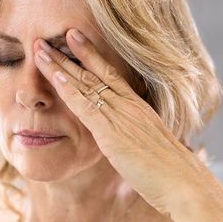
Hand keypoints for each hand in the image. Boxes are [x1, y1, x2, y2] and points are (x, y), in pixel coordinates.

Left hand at [34, 28, 209, 215]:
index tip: (73, 38)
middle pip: (93, 73)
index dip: (90, 55)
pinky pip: (86, 105)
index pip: (110, 75)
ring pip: (85, 83)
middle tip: (45, 38)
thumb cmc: (169, 173)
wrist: (183, 184)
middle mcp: (129, 105)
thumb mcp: (149, 148)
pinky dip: (69, 89)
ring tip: (39, 49)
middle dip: (67, 54)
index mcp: (138, 107)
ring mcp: (121, 116)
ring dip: (59, 66)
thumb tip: (127, 142)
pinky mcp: (113, 132)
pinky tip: (54, 76)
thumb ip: (134, 139)